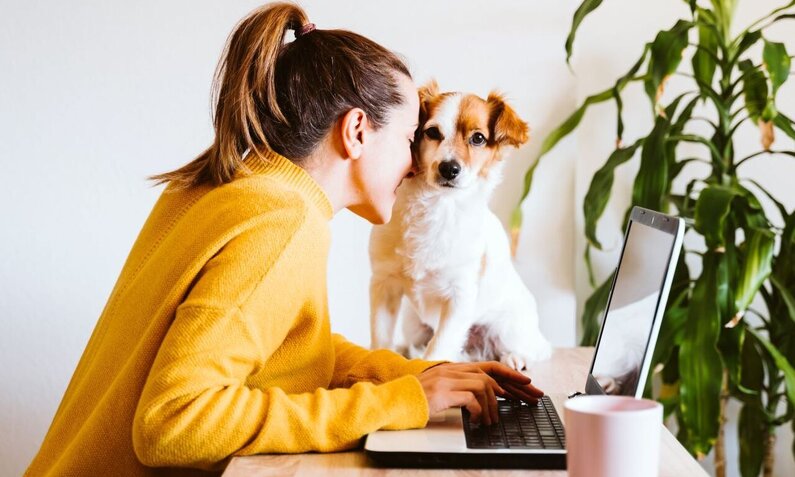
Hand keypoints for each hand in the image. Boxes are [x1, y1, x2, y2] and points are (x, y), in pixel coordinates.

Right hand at [417, 361, 544, 424]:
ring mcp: (448, 379)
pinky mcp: (443, 392)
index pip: (488, 366)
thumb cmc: (416, 398)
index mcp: (454, 368)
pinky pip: (471, 399)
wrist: (395, 400)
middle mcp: (453, 370)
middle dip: (513, 386)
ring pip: (484, 386)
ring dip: (492, 406)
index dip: (509, 373)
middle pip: (491, 373)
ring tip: (491, 420)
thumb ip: (459, 387)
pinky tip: (478, 420)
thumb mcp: (440, 389)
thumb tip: (481, 397)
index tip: (526, 382)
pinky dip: (479, 411)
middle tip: (528, 398)